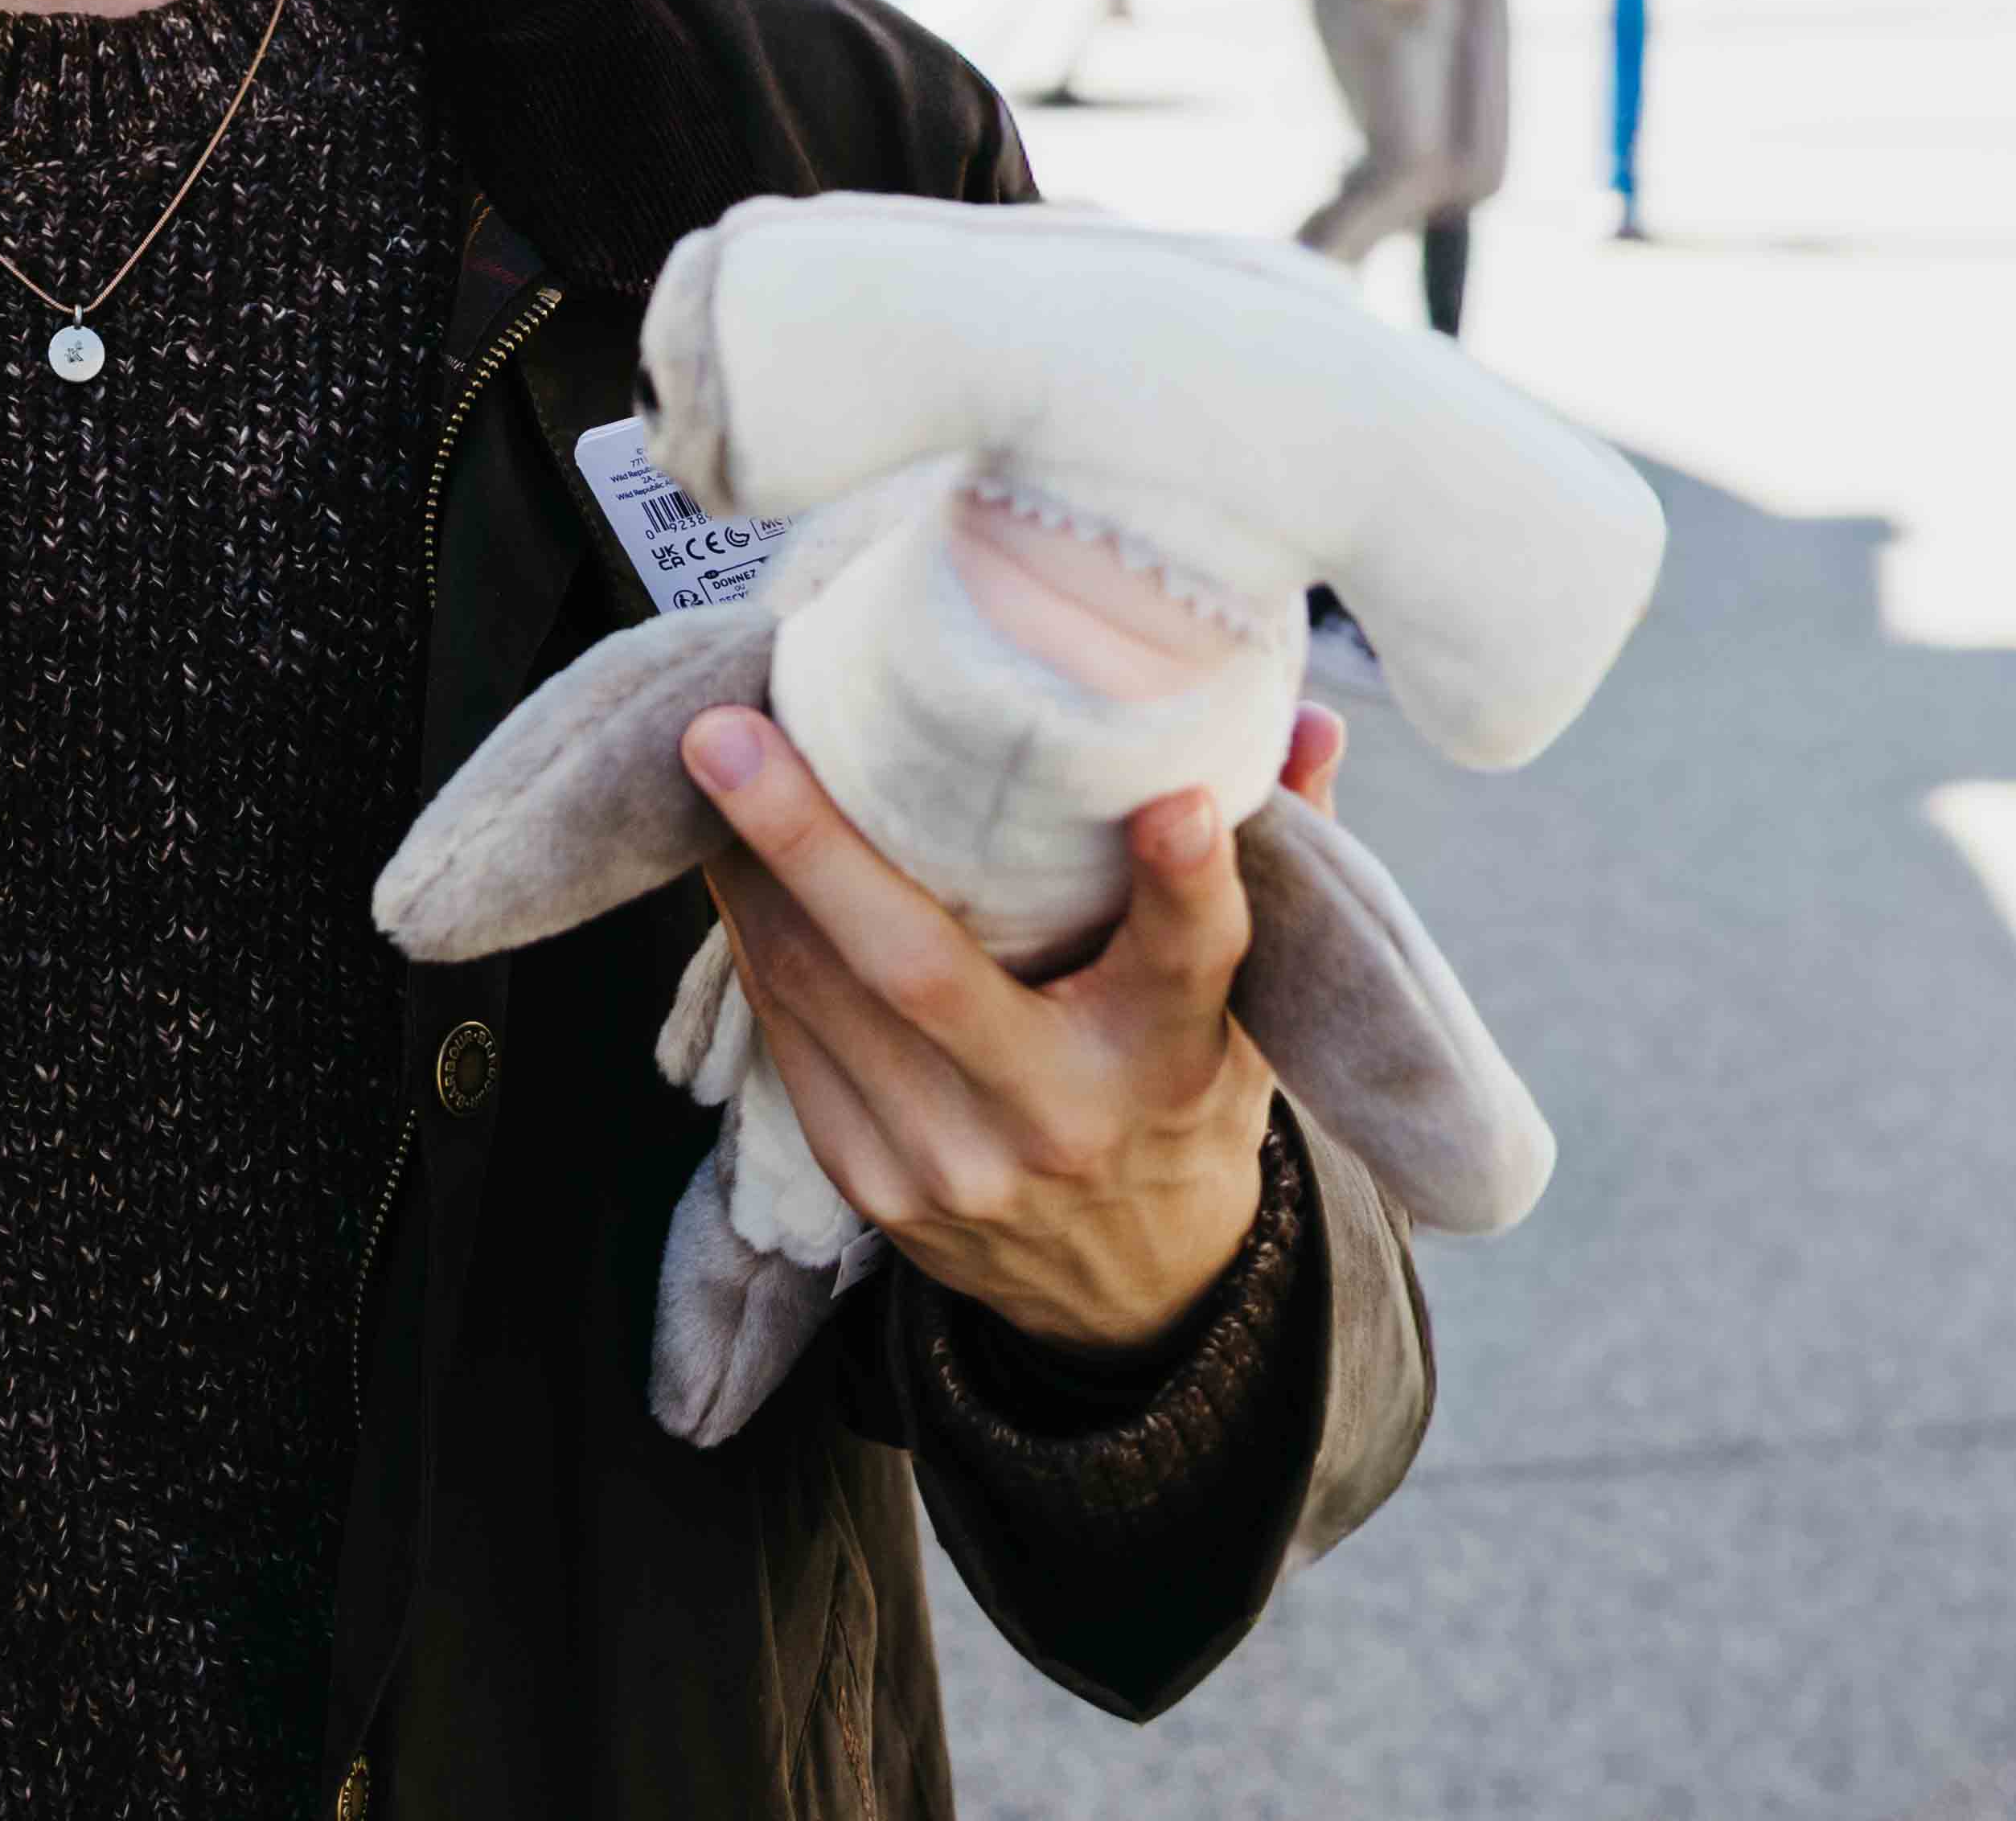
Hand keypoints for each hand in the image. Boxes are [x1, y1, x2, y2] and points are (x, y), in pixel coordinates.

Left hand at [680, 700, 1339, 1355]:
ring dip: (749, 875)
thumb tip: (1308, 723)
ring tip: (706, 758)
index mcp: (1173, 1059)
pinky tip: (726, 860)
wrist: (1132, 1292)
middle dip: (813, 845)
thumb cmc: (1184, 1096)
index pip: (1187, 961)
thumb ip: (1271, 860)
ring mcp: (952, 1163)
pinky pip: (791, 1041)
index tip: (1175, 802)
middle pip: (925, 974)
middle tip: (727, 732)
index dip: (1185, 883)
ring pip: (823, 997)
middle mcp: (1058, 1118)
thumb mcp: (1250, 1006)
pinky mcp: (873, 1186)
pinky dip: (756, 942)